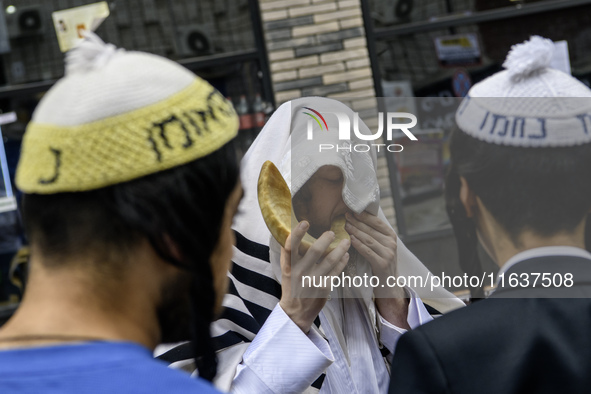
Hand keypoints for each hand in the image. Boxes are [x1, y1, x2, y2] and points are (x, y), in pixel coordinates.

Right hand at [279, 221, 349, 333]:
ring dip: (340, 249)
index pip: (290, 247)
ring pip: (330, 260)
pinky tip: (345, 255)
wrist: (296, 311)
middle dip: (326, 239)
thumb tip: (293, 231)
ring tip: (346, 241)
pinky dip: (342, 261)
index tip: (305, 222)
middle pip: (314, 251)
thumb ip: (289, 254)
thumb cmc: (291, 285)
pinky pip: (336, 271)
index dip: (297, 233)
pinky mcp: (324, 288)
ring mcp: (312, 281)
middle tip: (332, 232)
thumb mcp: (286, 270)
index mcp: (288, 266)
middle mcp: (299, 273)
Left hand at [345, 212, 409, 327]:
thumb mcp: (381, 246)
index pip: (377, 221)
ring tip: (344, 226)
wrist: (389, 285)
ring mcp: (388, 253)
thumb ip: (374, 234)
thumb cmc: (381, 262)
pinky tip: (350, 239)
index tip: (352, 210)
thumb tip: (357, 219)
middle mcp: (392, 243)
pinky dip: (358, 245)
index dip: (364, 215)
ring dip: (355, 231)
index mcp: (391, 235)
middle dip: (356, 222)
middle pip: (371, 229)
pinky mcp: (382, 264)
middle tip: (345, 217)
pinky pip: (368, 251)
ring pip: (368, 239)